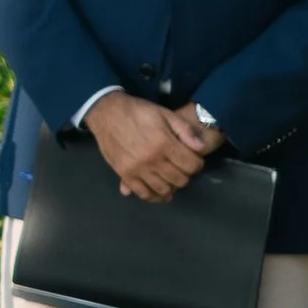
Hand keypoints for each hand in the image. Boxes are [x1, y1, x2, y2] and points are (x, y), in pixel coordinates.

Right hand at [82, 90, 216, 201]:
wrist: (106, 112)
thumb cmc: (138, 111)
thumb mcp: (164, 113)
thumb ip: (185, 130)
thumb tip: (200, 148)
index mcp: (164, 143)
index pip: (192, 165)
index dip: (197, 163)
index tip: (194, 159)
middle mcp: (152, 160)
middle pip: (180, 180)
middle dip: (186, 175)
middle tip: (182, 167)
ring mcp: (137, 170)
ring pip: (164, 189)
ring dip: (172, 186)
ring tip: (171, 178)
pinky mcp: (124, 175)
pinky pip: (143, 193)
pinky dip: (154, 196)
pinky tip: (159, 192)